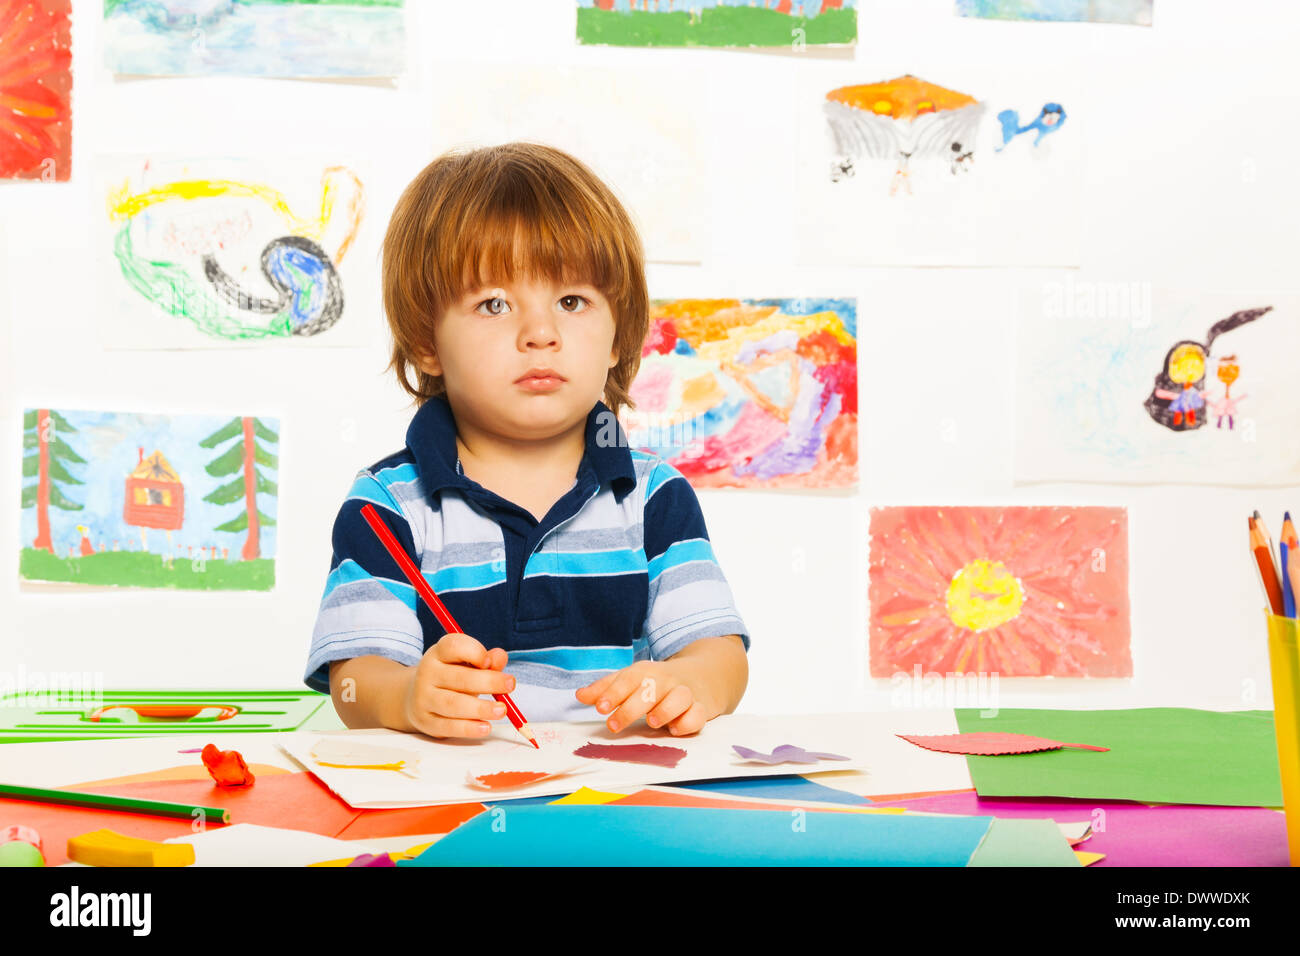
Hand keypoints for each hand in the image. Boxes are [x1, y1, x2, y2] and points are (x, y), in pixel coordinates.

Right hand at [402, 633, 515, 738]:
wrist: (416, 697)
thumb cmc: (451, 677)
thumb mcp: (466, 663)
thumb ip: (486, 659)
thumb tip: (499, 658)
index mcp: (438, 653)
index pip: (453, 646)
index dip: (473, 652)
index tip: (489, 662)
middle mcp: (427, 673)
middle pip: (458, 677)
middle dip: (488, 682)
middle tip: (510, 685)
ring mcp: (424, 698)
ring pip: (453, 704)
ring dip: (480, 708)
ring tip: (501, 710)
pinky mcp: (426, 721)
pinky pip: (448, 726)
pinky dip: (468, 728)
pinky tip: (485, 727)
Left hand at [575, 660, 720, 736]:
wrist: (701, 675)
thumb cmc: (657, 682)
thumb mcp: (631, 680)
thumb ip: (606, 689)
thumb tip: (579, 695)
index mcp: (646, 672)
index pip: (628, 679)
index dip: (613, 692)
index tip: (599, 707)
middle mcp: (666, 681)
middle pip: (650, 689)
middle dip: (630, 707)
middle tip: (613, 725)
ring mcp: (685, 693)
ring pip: (679, 697)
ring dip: (665, 709)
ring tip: (651, 722)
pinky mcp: (702, 708)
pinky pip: (698, 714)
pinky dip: (688, 721)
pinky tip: (675, 729)